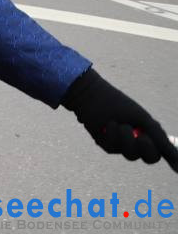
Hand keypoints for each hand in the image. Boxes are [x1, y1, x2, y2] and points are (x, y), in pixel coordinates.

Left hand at [62, 68, 177, 172]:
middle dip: (146, 148)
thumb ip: (160, 139)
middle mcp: (136, 141)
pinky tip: (107, 124)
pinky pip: (113, 148)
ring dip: (126, 138)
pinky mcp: (106, 145)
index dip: (170, 158)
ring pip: (131, 155)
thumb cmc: (119, 104)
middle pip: (150, 158)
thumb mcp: (143, 120)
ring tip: (119, 124)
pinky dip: (112, 135)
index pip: (161, 151)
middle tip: (141, 137)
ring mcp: (121, 145)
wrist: (92, 96)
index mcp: (148, 133)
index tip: (174, 165)